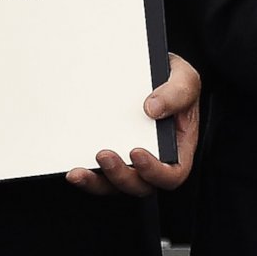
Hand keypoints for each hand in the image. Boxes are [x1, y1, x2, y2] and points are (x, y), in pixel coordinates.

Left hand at [70, 53, 201, 195]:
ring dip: (95, 182)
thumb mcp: (185, 79)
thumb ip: (178, 92)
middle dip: (120, 176)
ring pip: (113, 185)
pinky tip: (71, 167)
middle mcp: (152, 161)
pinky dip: (85, 174)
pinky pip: (96, 174)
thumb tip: (153, 108)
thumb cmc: (173, 82)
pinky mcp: (108, 156)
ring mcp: (129, 162)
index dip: (155, 171)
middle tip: (103, 155)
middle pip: (139, 185)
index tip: (137, 152)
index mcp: (177, 149)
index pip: (172, 175)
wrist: (150, 70)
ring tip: (79, 171)